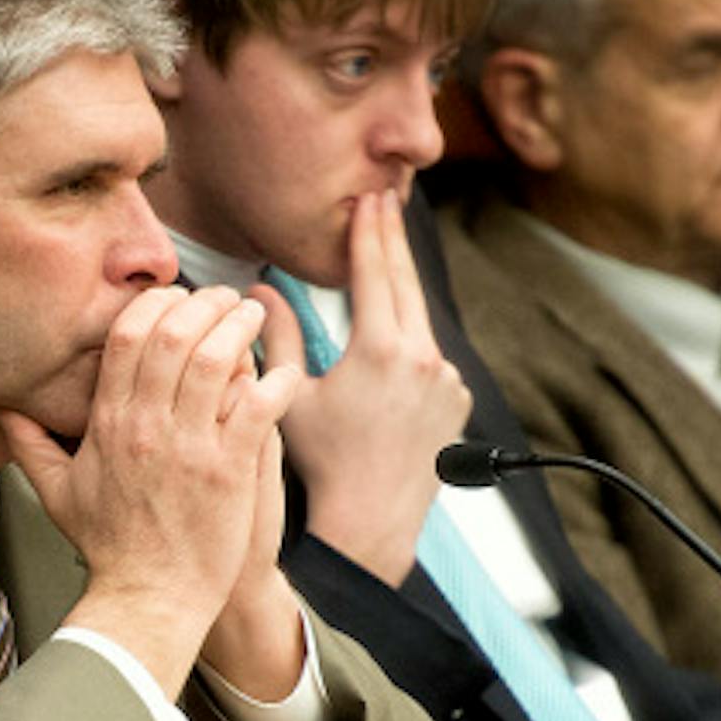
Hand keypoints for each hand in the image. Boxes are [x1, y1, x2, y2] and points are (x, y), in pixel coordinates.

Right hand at [3, 286, 298, 697]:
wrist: (149, 598)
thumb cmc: (111, 549)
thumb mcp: (56, 493)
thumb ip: (30, 445)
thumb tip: (5, 413)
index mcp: (109, 424)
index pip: (128, 337)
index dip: (156, 305)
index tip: (178, 299)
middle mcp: (147, 428)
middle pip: (174, 335)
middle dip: (204, 303)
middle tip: (225, 297)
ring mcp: (189, 447)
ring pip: (216, 359)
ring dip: (239, 328)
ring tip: (253, 315)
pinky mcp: (228, 471)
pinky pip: (256, 407)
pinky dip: (274, 382)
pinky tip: (284, 372)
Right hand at [253, 189, 470, 585]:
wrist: (371, 521)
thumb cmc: (323, 463)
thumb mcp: (290, 395)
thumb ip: (278, 337)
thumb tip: (262, 292)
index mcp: (381, 349)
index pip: (375, 272)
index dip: (369, 231)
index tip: (368, 198)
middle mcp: (425, 358)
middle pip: (408, 282)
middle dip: (393, 240)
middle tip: (385, 201)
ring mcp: (448, 381)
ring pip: (421, 323)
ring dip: (401, 298)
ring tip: (385, 268)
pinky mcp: (458, 401)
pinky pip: (433, 360)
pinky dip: (414, 347)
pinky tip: (395, 351)